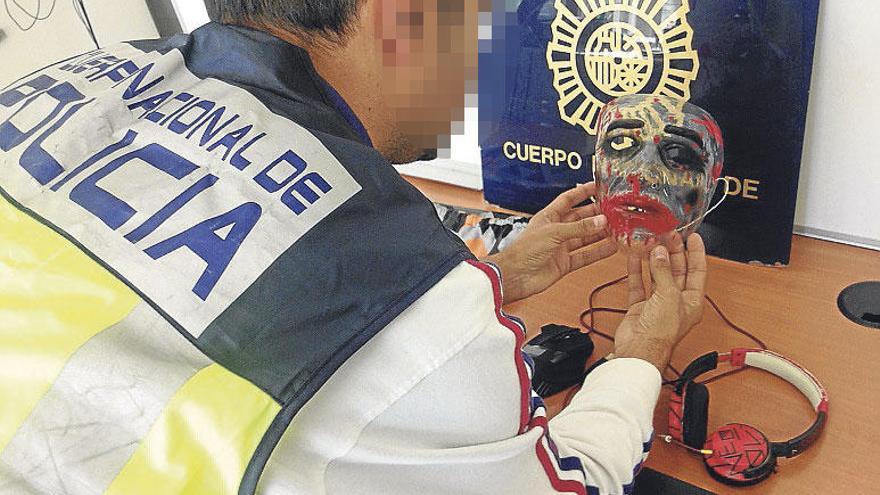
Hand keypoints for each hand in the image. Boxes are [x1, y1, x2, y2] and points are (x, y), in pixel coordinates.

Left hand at [485, 183, 616, 302]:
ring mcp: (561, 247)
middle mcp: (556, 231)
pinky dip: (598, 252)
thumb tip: (600, 221)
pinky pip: (585, 255)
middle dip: (596, 214)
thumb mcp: (553, 232)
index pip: (568, 200)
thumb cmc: (524, 251)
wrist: (515, 276)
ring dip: (600, 233)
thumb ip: (579, 228)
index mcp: (549, 217)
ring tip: (617, 227)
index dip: (583, 192)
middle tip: (613, 210)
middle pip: (580, 218)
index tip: (598, 186)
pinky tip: (610, 247)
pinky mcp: (564, 263)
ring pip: (585, 237)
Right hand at [612, 234, 706, 371]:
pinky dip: (637, 271)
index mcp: (693, 301)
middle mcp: (676, 301)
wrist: (639, 349)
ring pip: (657, 275)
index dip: (696, 253)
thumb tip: (660, 253)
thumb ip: (663, 272)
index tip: (693, 236)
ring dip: (654, 259)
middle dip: (673, 252)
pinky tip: (635, 257)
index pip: (698, 271)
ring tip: (651, 242)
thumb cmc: (662, 332)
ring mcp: (657, 303)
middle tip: (668, 236)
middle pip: (677, 271)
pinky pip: (639, 284)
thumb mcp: (668, 296)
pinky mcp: (640, 306)